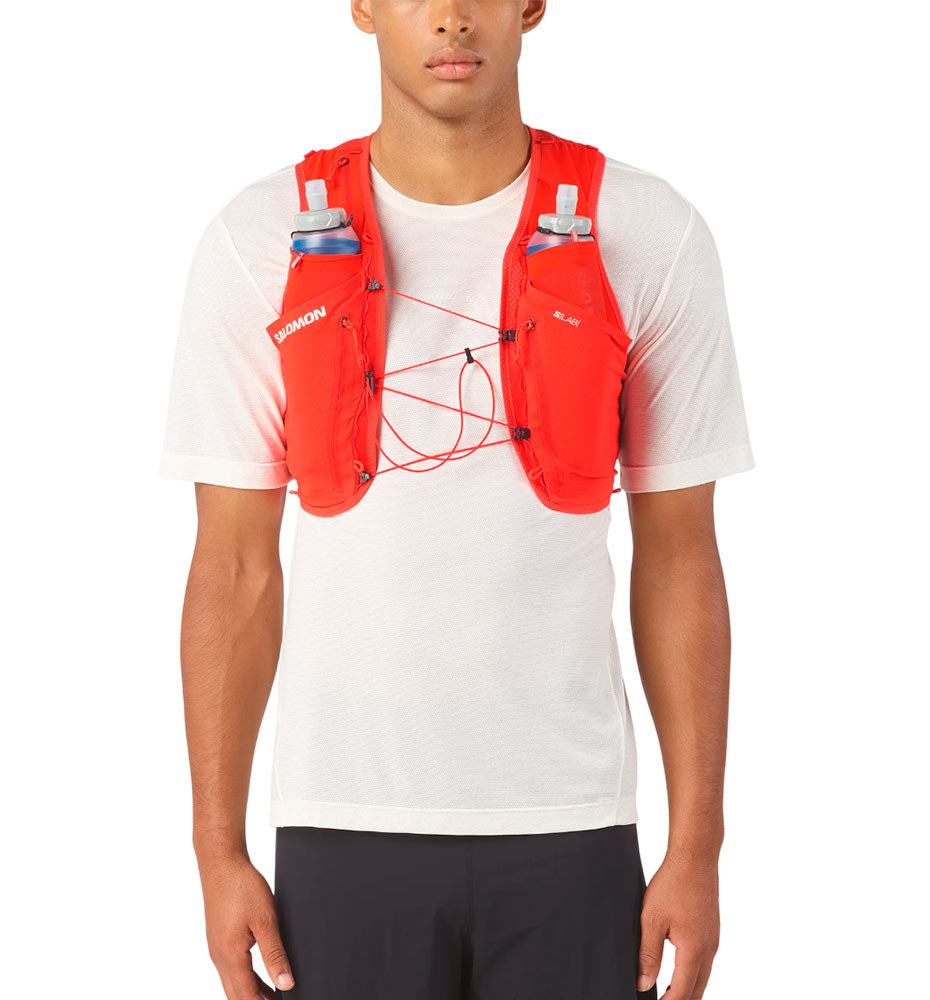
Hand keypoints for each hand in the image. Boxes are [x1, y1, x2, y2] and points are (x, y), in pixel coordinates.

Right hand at [199, 852, 294, 998]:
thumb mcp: (265, 921)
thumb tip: (285, 983)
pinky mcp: (219, 938)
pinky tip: (261, 972)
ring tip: (275, 994)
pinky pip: (231, 968)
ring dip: (252, 991)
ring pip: (233, 982)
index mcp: (230, 956)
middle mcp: (219, 956)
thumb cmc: (241, 886)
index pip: (246, 997)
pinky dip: (246, 977)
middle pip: (237, 994)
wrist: (222, 863)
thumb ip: (274, 954)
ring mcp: (217, 948)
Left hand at [637, 852, 720, 998]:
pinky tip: (678, 970)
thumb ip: (648, 954)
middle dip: (680, 999)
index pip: (682, 992)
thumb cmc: (673, 883)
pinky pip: (705, 962)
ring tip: (666, 992)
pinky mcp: (712, 931)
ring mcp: (713, 940)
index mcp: (694, 950)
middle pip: (697, 990)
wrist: (695, 858)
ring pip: (703, 977)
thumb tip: (643, 983)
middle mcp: (709, 949)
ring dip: (687, 989)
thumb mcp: (652, 920)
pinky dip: (693, 974)